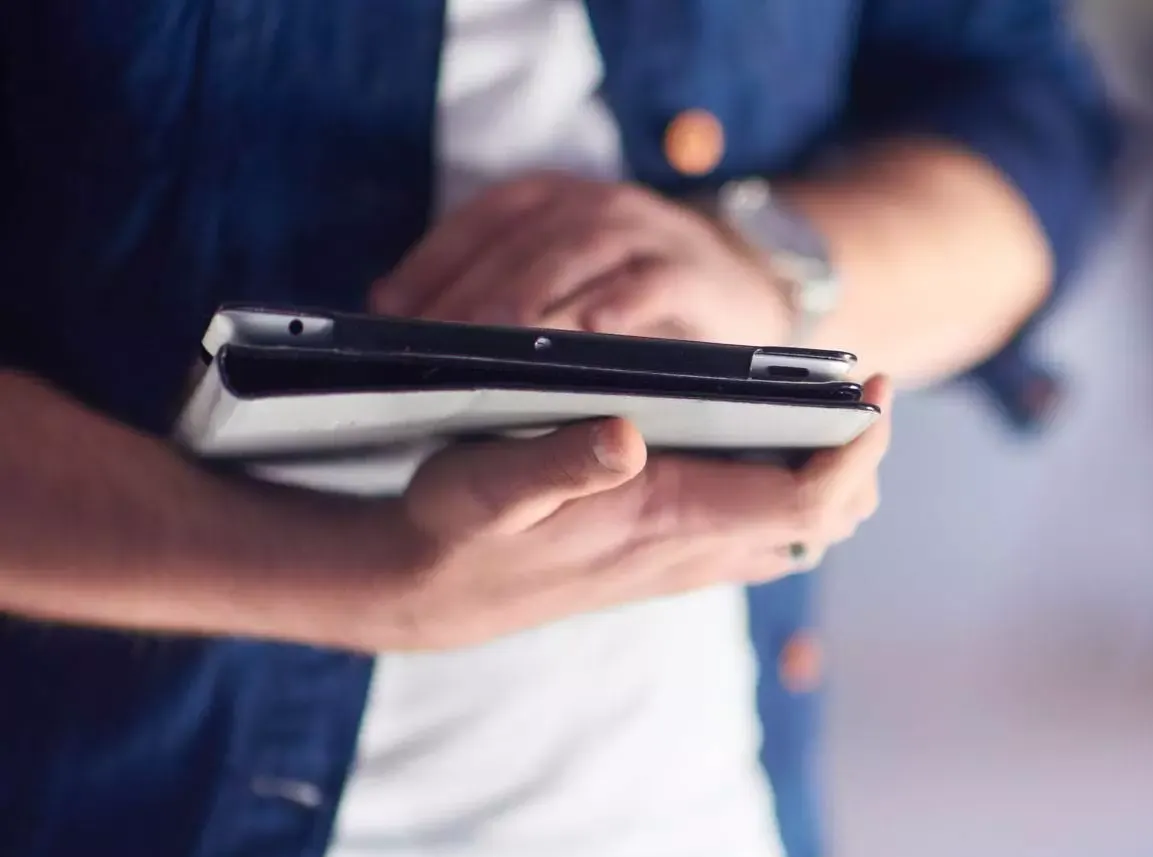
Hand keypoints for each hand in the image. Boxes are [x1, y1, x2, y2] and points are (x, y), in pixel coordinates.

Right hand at [369, 376, 891, 650]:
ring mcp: (690, 559)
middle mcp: (696, 550)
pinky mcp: (675, 555)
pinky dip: (795, 489)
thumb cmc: (456, 528)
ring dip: (835, 477)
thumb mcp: (484, 486)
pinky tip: (778, 440)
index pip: (804, 504)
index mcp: (669, 523)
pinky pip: (767, 531)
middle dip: (861, 461)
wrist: (429, 591)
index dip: (852, 452)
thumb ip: (554, 463)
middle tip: (863, 394)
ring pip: (802, 531)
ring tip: (836, 410)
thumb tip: (625, 436)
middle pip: (827, 521)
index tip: (871, 392)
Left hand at [370, 172, 792, 344]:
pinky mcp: (695, 273)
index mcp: (558, 201)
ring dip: (534, 297)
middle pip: (524, 240)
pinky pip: (651, 283)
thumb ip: (498, 288)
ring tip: (496, 341)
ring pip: (580, 254)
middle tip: (435, 343)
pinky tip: (589, 331)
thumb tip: (397, 312)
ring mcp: (649, 234)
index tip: (390, 309)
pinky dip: (620, 304)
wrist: (746, 292)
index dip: (434, 259)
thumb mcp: (567, 282)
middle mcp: (599, 206)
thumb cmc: (636, 299)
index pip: (484, 218)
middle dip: (473, 293)